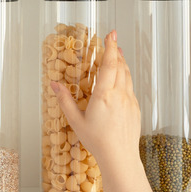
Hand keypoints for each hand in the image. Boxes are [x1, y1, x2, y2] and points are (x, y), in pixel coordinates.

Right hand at [51, 30, 140, 170]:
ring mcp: (130, 101)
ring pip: (127, 75)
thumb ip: (65, 101)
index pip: (109, 65)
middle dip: (116, 51)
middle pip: (120, 66)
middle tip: (112, 41)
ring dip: (122, 63)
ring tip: (117, 54)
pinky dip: (126, 77)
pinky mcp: (135, 108)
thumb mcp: (76, 121)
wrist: (120, 156)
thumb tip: (54, 85)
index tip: (111, 34)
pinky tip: (122, 78)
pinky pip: (131, 87)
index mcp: (104, 95)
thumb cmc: (97, 141)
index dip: (109, 47)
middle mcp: (120, 95)